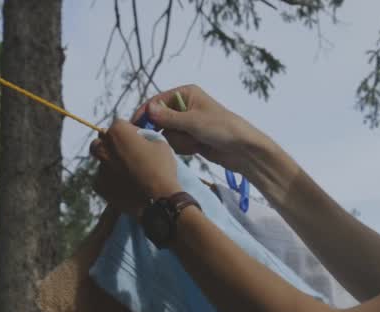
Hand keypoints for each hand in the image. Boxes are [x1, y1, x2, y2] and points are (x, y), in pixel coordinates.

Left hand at [89, 119, 181, 211]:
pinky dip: (110, 180)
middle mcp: (103, 147)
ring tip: (128, 174)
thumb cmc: (161, 169)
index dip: (130, 132)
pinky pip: (102, 179)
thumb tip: (140, 140)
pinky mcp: (98, 186)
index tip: (138, 141)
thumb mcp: (161, 143)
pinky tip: (124, 185)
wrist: (159, 199)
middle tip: (128, 154)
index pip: (119, 124)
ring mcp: (99, 167)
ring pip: (102, 160)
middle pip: (103, 141)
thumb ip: (145, 137)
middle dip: (113, 144)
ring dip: (112, 163)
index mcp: (117, 132)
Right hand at [130, 85, 266, 172]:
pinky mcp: (191, 138)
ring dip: (179, 141)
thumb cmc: (222, 128)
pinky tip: (197, 148)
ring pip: (167, 134)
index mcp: (186, 93)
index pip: (157, 101)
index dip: (145, 113)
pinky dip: (184, 148)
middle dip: (168, 131)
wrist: (243, 149)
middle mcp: (185, 106)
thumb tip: (148, 109)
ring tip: (195, 142)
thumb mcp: (193, 122)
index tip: (136, 126)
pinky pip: (176, 144)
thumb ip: (168, 117)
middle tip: (178, 137)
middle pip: (160, 119)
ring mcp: (188, 123)